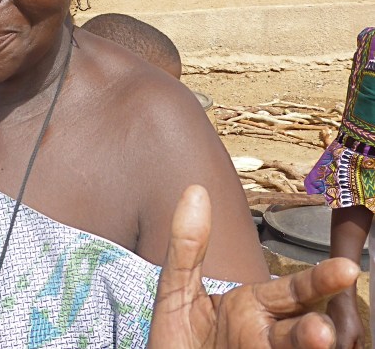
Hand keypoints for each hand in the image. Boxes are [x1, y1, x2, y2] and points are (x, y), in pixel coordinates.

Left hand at [149, 185, 359, 347]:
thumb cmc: (176, 338)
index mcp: (254, 306)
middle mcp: (268, 336)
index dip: (320, 281)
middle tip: (322, 333)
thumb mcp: (176, 289)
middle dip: (317, 332)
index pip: (294, 290)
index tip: (347, 269)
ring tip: (317, 343)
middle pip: (306, 330)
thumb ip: (187, 245)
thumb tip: (195, 190)